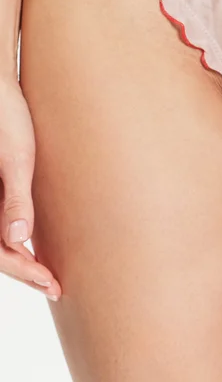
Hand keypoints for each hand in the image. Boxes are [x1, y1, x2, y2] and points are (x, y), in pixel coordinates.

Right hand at [0, 77, 60, 300]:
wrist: (2, 93)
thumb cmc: (7, 121)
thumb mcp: (16, 160)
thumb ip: (14, 200)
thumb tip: (18, 240)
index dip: (24, 272)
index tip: (51, 284)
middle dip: (25, 272)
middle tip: (55, 288)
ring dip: (21, 260)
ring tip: (47, 275)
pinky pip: (1, 224)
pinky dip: (17, 240)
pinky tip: (35, 246)